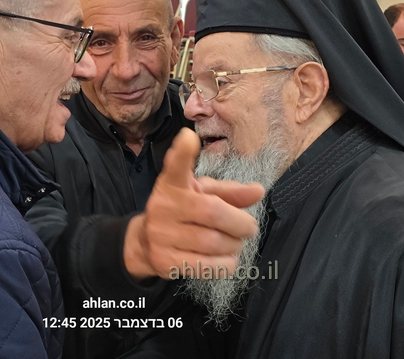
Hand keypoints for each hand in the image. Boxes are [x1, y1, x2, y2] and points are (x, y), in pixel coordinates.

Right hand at [124, 128, 264, 279]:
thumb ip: (230, 192)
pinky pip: (208, 266)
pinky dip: (226, 263)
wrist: (145, 243)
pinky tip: (225, 257)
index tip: (188, 137)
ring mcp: (161, 236)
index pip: (175, 167)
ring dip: (234, 244)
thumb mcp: (202, 194)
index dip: (182, 153)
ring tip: (235, 242)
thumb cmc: (183, 212)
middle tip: (249, 227)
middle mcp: (162, 207)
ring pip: (214, 243)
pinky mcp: (165, 262)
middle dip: (240, 223)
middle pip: (213, 213)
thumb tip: (258, 190)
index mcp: (172, 185)